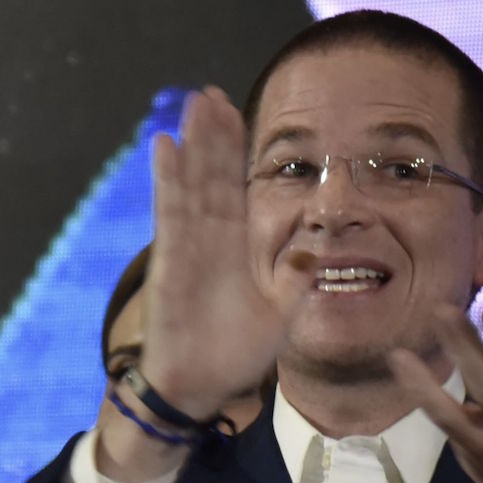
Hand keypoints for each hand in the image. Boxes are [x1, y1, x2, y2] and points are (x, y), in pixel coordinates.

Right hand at [141, 87, 313, 420]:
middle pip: (212, 178)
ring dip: (194, 145)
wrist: (202, 388)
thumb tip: (315, 246)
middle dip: (213, 137)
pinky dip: (168, 181)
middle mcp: (210, 242)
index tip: (236, 116)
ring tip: (194, 105)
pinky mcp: (172, 263)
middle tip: (211, 94)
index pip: (236, 189)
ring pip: (192, 186)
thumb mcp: (281, 313)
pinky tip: (166, 146)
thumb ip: (296, 278)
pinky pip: (171, 215)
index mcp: (235, 249)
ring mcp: (188, 248)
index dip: (235, 154)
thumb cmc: (236, 354)